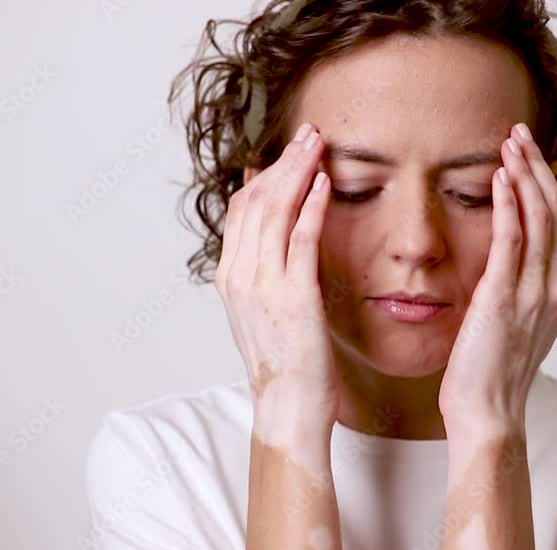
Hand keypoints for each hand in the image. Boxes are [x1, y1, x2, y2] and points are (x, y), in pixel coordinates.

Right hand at [215, 123, 340, 437]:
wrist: (288, 409)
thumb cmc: (285, 365)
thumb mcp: (265, 314)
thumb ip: (264, 274)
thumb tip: (274, 239)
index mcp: (231, 279)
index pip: (241, 210)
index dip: (264, 176)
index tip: (288, 153)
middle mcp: (240, 277)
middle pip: (256, 201)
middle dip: (283, 163)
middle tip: (308, 134)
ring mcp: (263, 286)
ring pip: (275, 212)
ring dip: (298, 172)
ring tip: (318, 144)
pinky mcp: (293, 297)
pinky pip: (301, 239)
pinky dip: (312, 206)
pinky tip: (325, 183)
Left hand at [438, 123, 556, 436]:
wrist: (488, 412)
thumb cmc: (495, 372)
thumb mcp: (517, 323)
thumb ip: (521, 289)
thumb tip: (511, 262)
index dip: (546, 185)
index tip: (530, 156)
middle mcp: (556, 286)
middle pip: (554, 211)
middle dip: (537, 167)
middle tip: (518, 134)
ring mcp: (535, 291)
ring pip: (538, 216)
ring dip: (524, 174)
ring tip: (508, 142)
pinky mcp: (505, 296)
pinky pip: (512, 237)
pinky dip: (509, 202)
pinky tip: (501, 176)